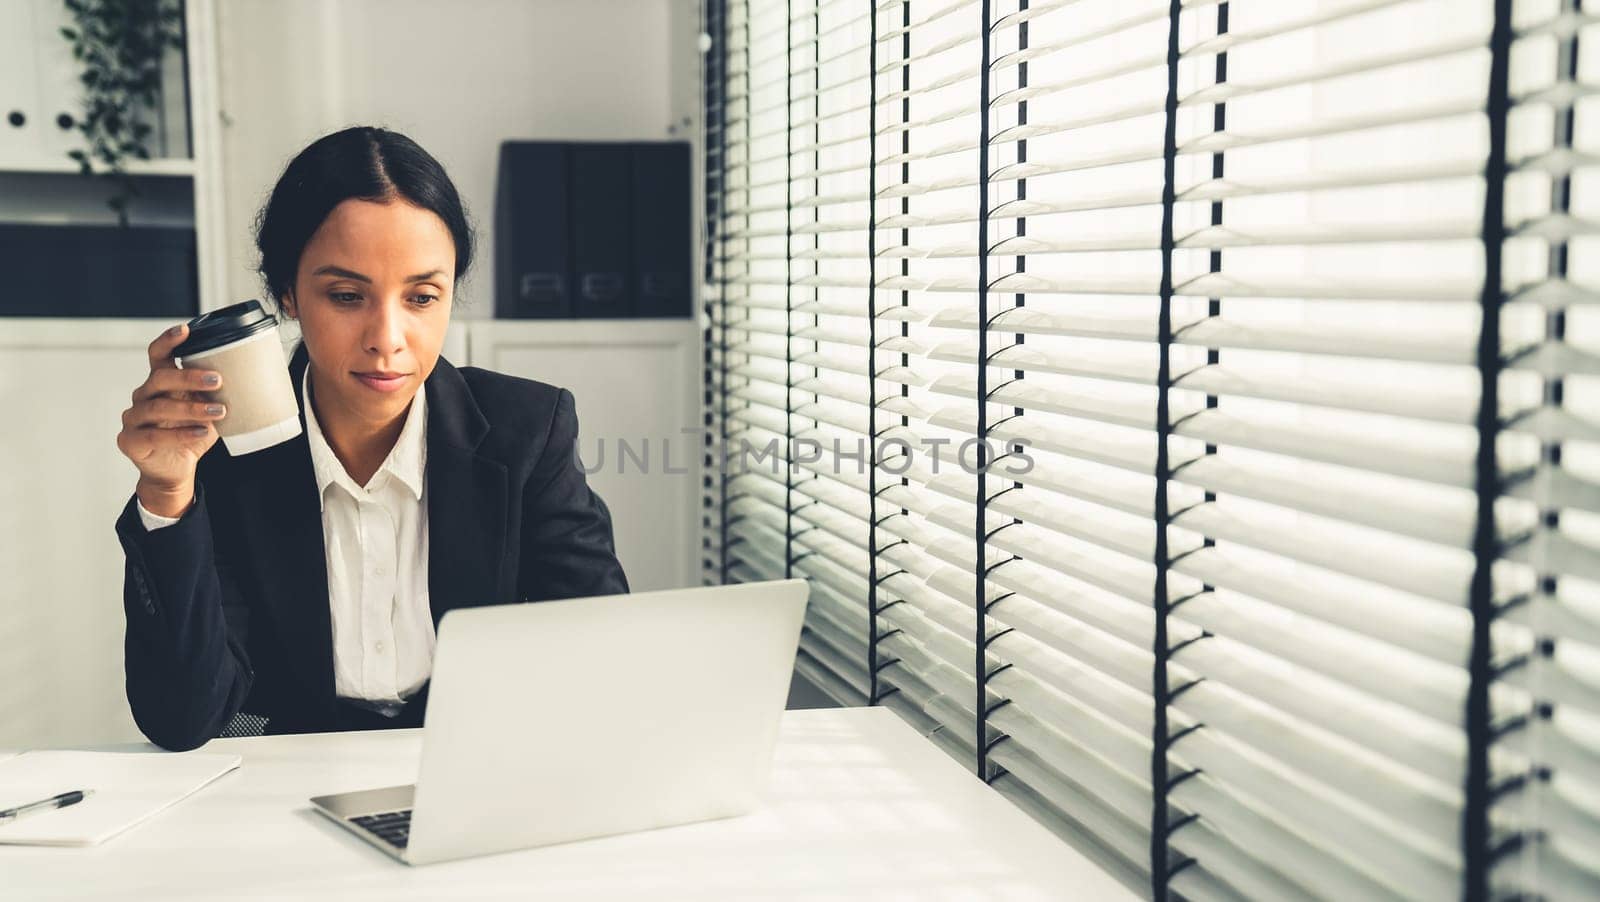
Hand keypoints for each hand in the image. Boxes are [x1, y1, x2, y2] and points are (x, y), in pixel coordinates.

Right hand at [116, 323, 226, 517]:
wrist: (175, 470)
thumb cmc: (192, 434)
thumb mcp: (207, 411)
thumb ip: (216, 395)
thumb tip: (251, 378)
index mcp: (159, 383)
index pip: (157, 355)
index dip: (168, 341)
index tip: (185, 330)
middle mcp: (142, 396)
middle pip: (160, 378)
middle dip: (189, 377)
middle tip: (218, 380)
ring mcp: (133, 418)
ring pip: (159, 407)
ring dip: (192, 408)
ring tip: (219, 411)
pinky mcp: (131, 440)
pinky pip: (156, 434)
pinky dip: (182, 433)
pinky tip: (202, 432)